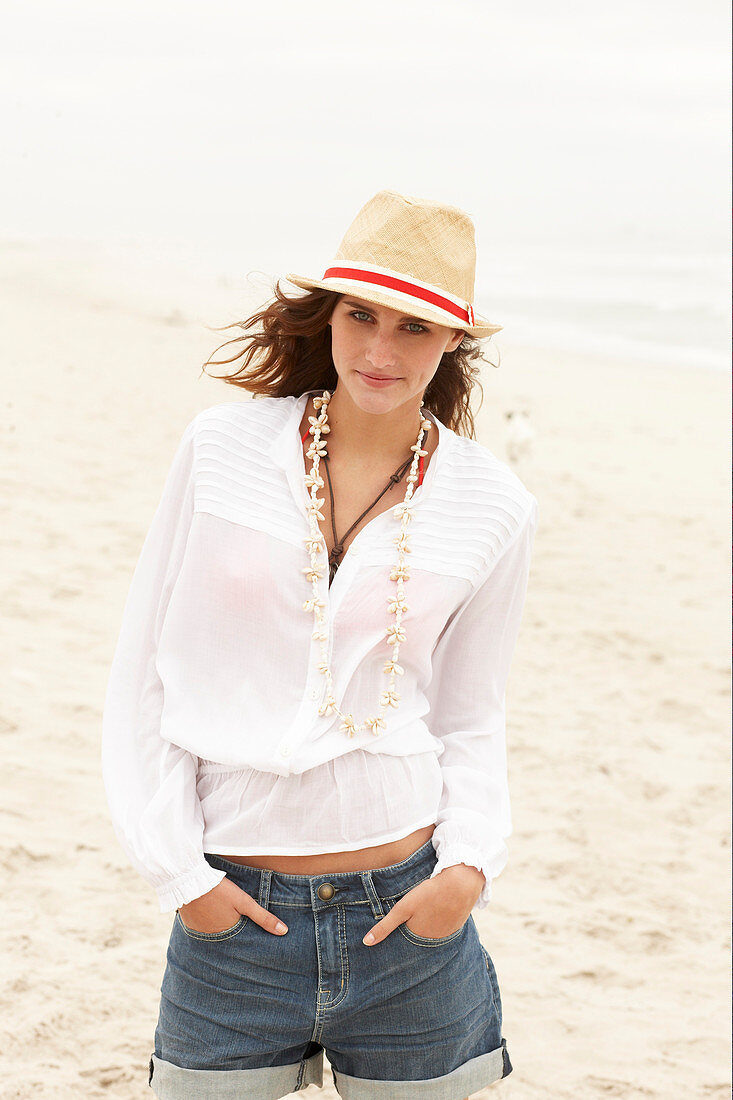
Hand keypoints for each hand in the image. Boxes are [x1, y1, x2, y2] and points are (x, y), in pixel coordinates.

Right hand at [177, 876, 287, 935]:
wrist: (190, 880)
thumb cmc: (220, 891)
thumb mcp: (244, 902)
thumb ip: (263, 917)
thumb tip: (283, 931)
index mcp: (228, 936)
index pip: (242, 944)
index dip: (249, 939)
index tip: (255, 939)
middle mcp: (212, 940)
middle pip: (228, 940)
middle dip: (235, 937)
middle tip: (238, 928)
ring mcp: (199, 934)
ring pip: (215, 935)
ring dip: (220, 930)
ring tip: (224, 920)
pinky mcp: (190, 926)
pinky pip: (203, 930)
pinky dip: (208, 925)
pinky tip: (212, 916)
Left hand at [363, 863, 484, 945]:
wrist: (460, 884)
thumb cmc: (429, 894)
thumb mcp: (403, 908)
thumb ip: (385, 926)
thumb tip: (366, 943)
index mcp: (418, 939)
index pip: (404, 946)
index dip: (397, 941)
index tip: (391, 939)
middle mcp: (433, 941)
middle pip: (418, 941)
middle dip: (412, 935)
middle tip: (412, 920)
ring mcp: (447, 934)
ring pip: (431, 934)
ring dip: (427, 928)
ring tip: (424, 915)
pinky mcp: (456, 926)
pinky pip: (444, 929)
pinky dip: (439, 923)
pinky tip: (436, 912)